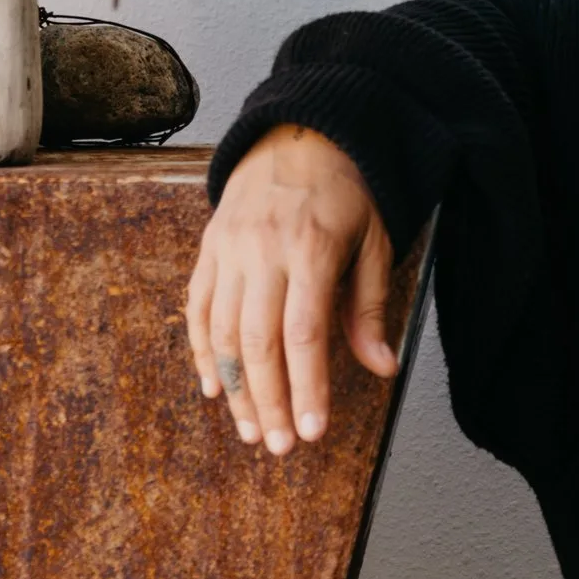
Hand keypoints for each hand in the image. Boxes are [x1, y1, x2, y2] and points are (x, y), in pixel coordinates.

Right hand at [186, 127, 396, 456]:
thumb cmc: (347, 190)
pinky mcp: (209, 248)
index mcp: (310, 248)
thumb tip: (382, 368)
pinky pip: (196, 307)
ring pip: (220, 331)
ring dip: (233, 388)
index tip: (311, 433)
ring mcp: (229, 248)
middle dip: (266, 401)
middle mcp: (262, 250)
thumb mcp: (374, 241)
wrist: (300, 131)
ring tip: (249, 430)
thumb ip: (369, 307)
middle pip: (256, 341)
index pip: (304, 334)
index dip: (306, 388)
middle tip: (277, 447)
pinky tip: (213, 389)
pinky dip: (200, 352)